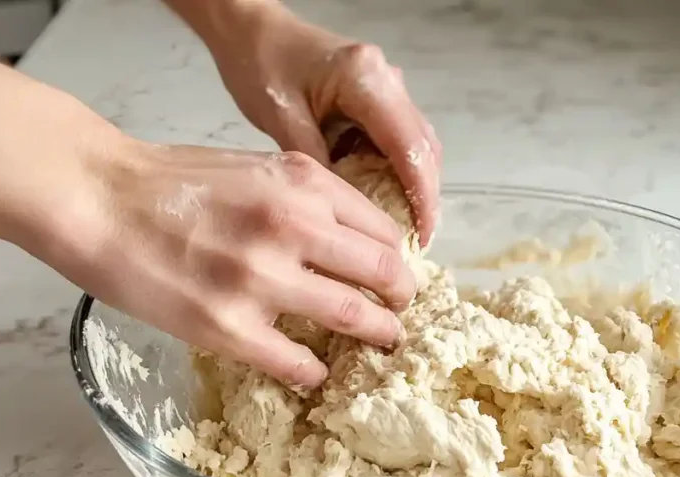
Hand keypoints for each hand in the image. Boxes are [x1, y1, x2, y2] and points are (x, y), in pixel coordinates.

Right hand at [62, 141, 415, 388]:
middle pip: (384, 274)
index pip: (384, 230)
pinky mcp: (228, 327)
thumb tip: (350, 241)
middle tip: (401, 314)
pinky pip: (296, 363)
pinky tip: (315, 372)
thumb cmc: (168, 180)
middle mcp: (294, 227)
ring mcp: (262, 280)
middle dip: (402, 300)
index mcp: (304, 184)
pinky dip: (314, 371)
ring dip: (378, 336)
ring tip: (383, 344)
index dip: (400, 259)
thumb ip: (306, 198)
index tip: (398, 276)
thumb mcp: (254, 167)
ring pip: (354, 318)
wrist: (95, 198)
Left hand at [203, 2, 441, 244]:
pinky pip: (401, 141)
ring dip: (416, 186)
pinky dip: (400, 172)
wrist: (253, 31)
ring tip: (405, 230)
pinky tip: (387, 201)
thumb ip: (317, 163)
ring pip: (419, 145)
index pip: (409, 146)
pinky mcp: (381, 98)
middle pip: (424, 147)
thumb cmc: (260, 66)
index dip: (422, 195)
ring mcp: (389, 87)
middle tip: (417, 242)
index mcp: (365, 79)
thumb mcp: (282, 117)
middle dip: (426, 196)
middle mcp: (388, 80)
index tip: (422, 235)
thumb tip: (348, 214)